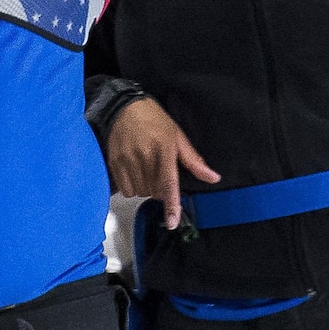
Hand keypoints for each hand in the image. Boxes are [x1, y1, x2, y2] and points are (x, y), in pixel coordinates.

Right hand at [105, 98, 219, 228]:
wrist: (125, 107)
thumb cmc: (154, 120)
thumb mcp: (178, 137)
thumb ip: (194, 161)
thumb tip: (213, 177)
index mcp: (164, 150)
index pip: (168, 183)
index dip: (171, 205)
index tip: (172, 222)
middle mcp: (145, 157)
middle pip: (155, 192)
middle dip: (162, 189)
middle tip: (161, 172)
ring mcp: (127, 161)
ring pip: (141, 192)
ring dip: (147, 188)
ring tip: (148, 169)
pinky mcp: (115, 164)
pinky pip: (126, 190)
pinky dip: (133, 187)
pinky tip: (136, 172)